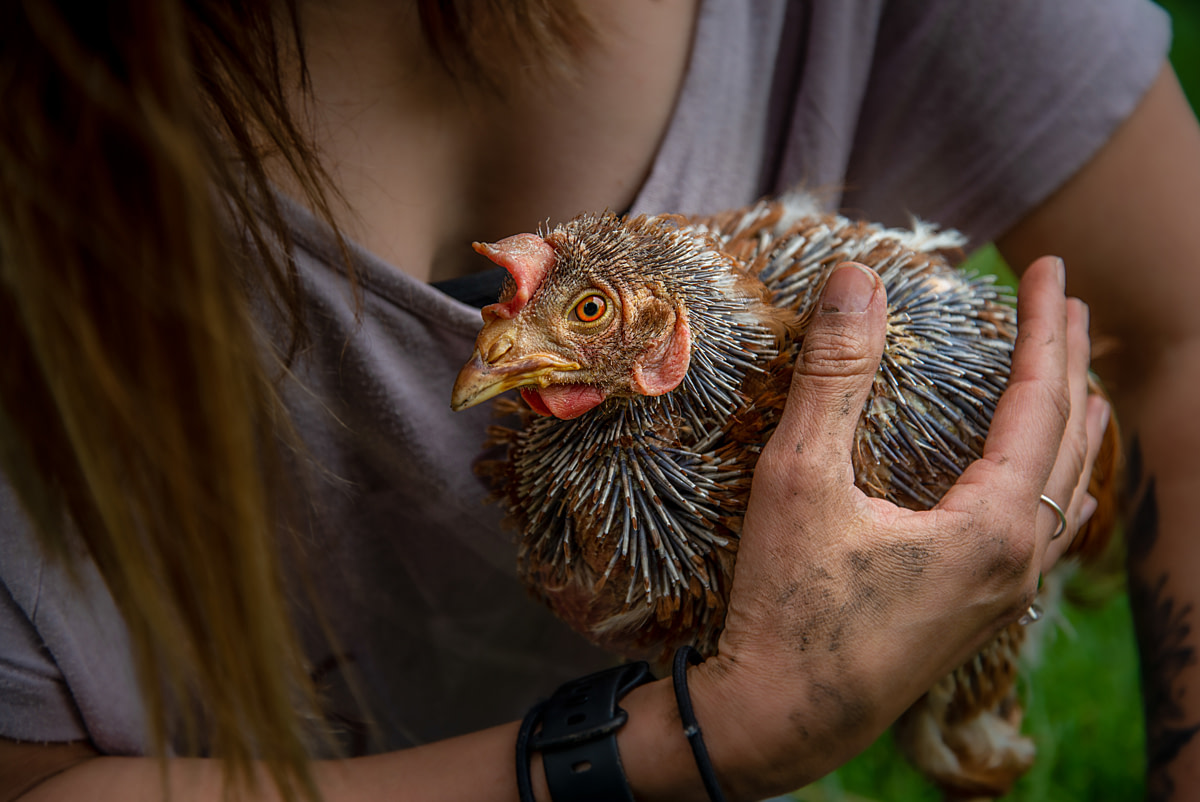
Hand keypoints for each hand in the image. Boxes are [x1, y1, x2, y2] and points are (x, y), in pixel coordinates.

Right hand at [687, 256, 1106, 798]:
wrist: (781, 719)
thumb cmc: (788, 605)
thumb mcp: (800, 479)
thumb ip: (834, 375)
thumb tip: (857, 277)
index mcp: (993, 524)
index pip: (1041, 400)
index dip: (1045, 327)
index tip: (1046, 269)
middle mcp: (1019, 559)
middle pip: (1070, 439)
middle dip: (1070, 363)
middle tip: (1067, 304)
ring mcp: (1005, 594)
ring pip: (1067, 488)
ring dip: (1069, 421)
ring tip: (1071, 377)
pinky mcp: (980, 613)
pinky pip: (1045, 527)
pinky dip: (1052, 476)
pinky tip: (1037, 475)